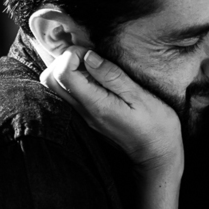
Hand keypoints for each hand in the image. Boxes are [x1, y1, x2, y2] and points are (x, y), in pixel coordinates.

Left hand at [40, 47, 183, 178]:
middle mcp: (84, 111)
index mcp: (96, 104)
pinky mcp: (88, 117)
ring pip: (55, 87)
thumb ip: (113, 76)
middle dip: (64, 60)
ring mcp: (84, 116)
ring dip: (67, 70)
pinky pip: (67, 94)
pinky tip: (94, 78)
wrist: (157, 155)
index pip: (63, 73)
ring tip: (92, 67)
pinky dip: (73, 80)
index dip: (73, 55)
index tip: (92, 53)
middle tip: (88, 57)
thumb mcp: (140, 96)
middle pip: (50, 79)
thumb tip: (89, 56)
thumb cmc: (156, 126)